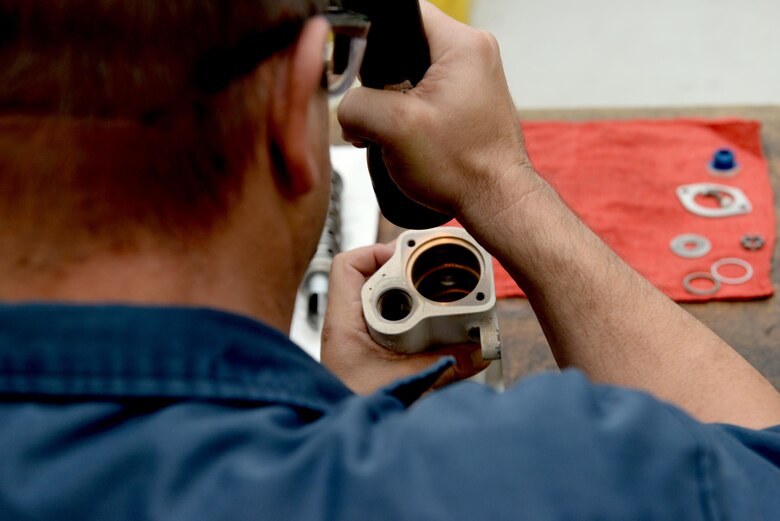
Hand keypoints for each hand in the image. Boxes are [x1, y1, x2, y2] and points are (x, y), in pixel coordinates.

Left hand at [321, 243, 489, 395]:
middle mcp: (345, 327)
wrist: (346, 441)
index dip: (377, 252)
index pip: (346, 266)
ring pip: (380, 300)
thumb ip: (445, 367)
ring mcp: (355, 340)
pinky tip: (431, 326)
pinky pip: (387, 323)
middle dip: (404, 272)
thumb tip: (481, 350)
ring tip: (436, 296)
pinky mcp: (366, 354)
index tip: (410, 255)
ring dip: (408, 296)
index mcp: (343, 325)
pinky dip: (410, 318)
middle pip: (369, 277)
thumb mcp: (405, 385)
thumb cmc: (354, 411)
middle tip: (432, 274)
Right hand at [337, 1, 539, 217]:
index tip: (369, 78)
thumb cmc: (463, 168)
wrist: (495, 202)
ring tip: (395, 132)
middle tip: (384, 115)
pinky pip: (426, 95)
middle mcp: (473, 54)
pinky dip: (410, 115)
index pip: (402, 14)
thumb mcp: (393, 129)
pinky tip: (408, 139)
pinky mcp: (469, 102)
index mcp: (462, 45)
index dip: (374, 43)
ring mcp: (474, 78)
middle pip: (404, 46)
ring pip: (412, 74)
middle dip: (382, 81)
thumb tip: (347, 107)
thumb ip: (355, 104)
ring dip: (394, 103)